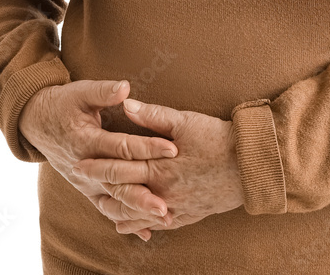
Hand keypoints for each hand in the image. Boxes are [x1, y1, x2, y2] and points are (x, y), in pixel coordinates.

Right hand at [18, 79, 178, 241]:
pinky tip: (146, 232)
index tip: (173, 149)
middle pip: (119, 183)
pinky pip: (107, 207)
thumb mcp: (81, 92)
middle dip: (144, 194)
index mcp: (87, 141)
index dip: (148, 147)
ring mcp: (85, 182)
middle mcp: (86, 167)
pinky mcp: (87, 189)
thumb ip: (103, 91)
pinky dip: (126, 219)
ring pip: (114, 201)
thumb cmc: (64, 104)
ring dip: (138, 211)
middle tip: (168, 204)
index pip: (122, 147)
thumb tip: (125, 88)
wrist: (38, 123)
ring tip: (164, 217)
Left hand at [72, 97, 245, 237]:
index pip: (122, 167)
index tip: (80, 162)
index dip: (99, 164)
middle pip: (124, 192)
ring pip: (137, 213)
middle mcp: (164, 191)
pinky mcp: (187, 215)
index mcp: (161, 166)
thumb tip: (126, 103)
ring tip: (100, 204)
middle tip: (82, 181)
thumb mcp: (186, 121)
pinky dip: (138, 225)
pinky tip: (126, 225)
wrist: (249, 165)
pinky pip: (156, 225)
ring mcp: (175, 206)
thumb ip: (153, 115)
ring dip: (116, 209)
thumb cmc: (218, 138)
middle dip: (101, 186)